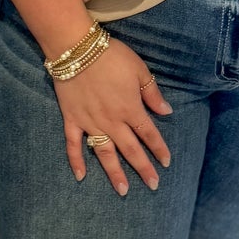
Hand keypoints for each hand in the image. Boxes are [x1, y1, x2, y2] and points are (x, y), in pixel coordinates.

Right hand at [54, 38, 172, 194]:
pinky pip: (73, 144)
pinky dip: (76, 161)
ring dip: (114, 173)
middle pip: (130, 150)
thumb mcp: (139, 70)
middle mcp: (112, 121)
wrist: (76, 48)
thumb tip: (166, 112)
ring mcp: (90, 122)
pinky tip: (81, 176)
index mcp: (130, 109)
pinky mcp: (71, 119)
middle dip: (143, 168)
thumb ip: (152, 93)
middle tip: (153, 185)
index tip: (166, 164)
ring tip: (123, 191)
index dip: (159, 149)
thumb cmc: (111, 56)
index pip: (149, 134)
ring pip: (104, 153)